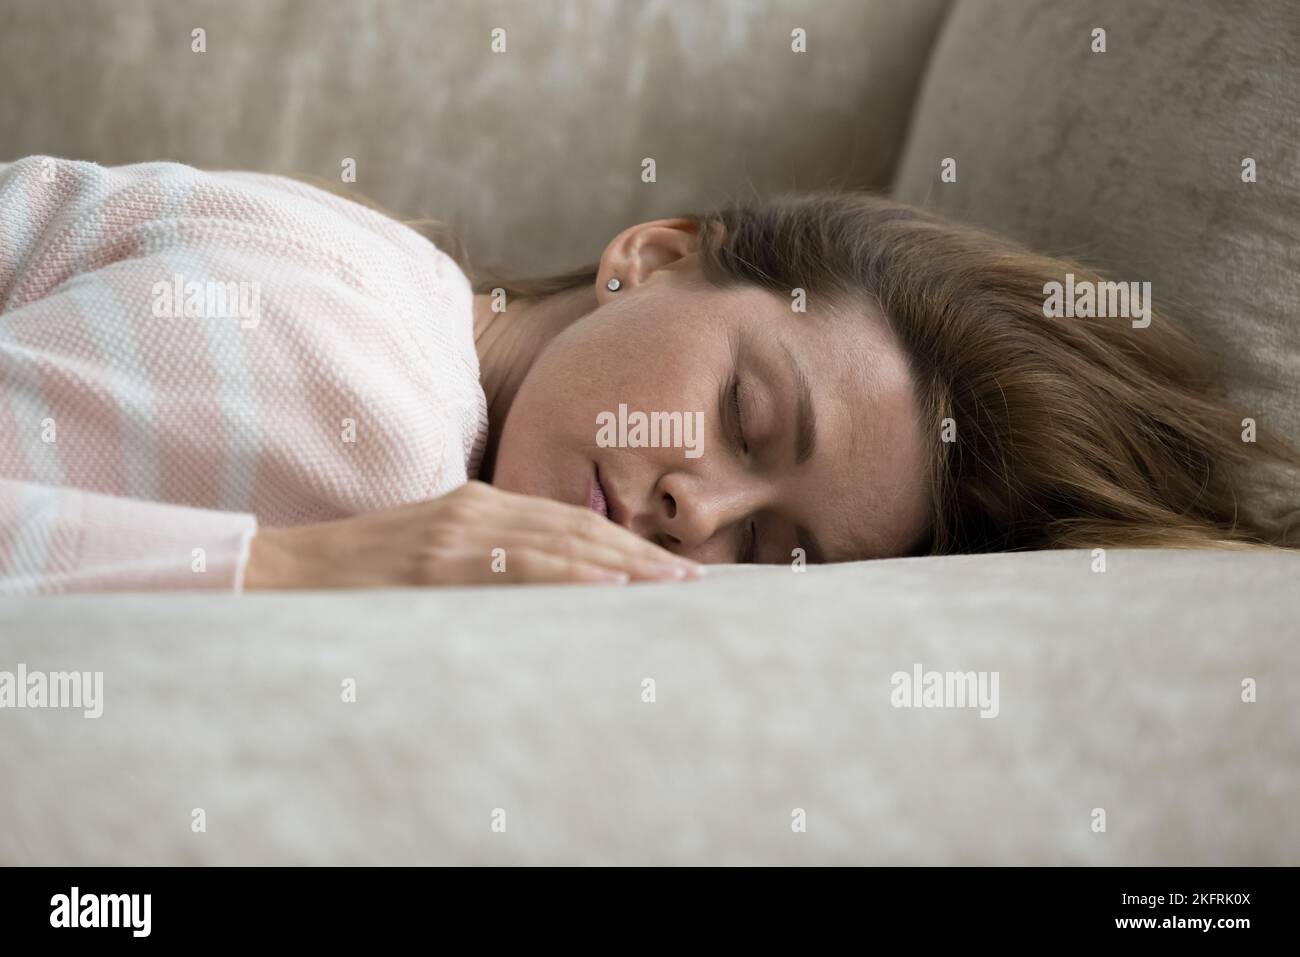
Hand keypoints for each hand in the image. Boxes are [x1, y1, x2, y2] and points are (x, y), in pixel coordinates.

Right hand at [243, 480, 703, 588]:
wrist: (285, 573)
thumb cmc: (363, 576)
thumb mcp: (434, 558)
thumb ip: (488, 562)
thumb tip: (550, 592)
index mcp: (478, 504)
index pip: (568, 521)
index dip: (624, 541)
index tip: (667, 566)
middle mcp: (476, 509)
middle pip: (576, 526)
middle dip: (639, 553)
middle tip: (693, 580)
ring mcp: (457, 531)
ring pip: (559, 542)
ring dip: (622, 564)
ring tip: (670, 586)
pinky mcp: (438, 559)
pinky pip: (517, 566)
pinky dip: (569, 574)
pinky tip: (608, 586)